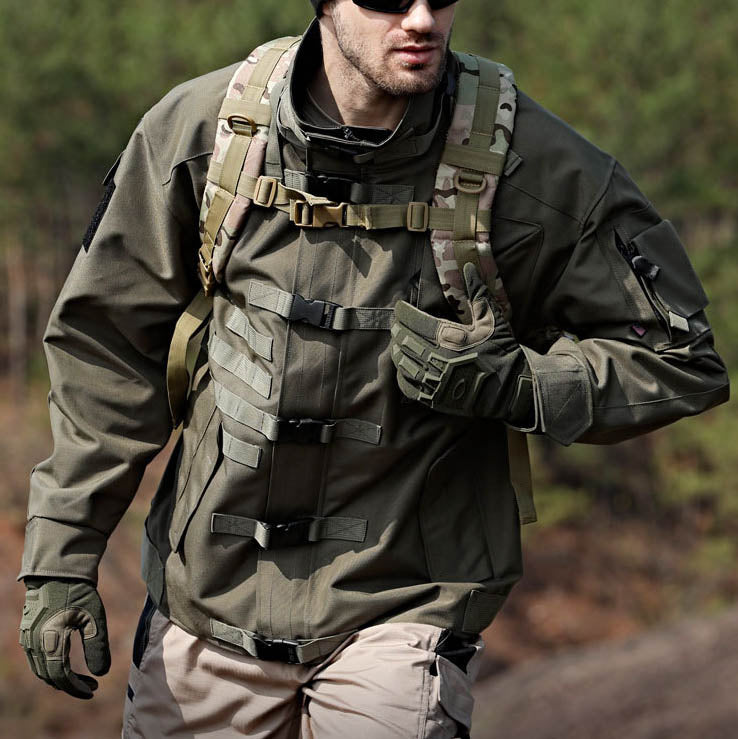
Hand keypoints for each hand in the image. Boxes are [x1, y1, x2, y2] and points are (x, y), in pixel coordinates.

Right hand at [19, 578, 110, 698]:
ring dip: (60, 678)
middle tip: (92, 686)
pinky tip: (66, 665)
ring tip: (82, 679)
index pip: (60, 676)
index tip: (93, 690)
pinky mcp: (27, 634)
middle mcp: (34, 643)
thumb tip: (101, 674)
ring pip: (41, 670)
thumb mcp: (93, 618)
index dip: (76, 688)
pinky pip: (36, 660)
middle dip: (70, 685)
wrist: (57, 572)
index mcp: (50, 640)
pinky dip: (50, 668)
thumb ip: (97, 646)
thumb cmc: (78, 593)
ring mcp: (27, 639)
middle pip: (49, 676)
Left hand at [391, 263, 529, 419]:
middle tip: (397, 324)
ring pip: (402, 362)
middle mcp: (438, 359)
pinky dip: (402, 374)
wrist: (512, 391)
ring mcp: (434, 381)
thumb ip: (478, 293)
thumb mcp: (493, 320)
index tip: (400, 308)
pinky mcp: (434, 399)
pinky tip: (404, 366)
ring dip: (397, 350)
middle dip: (397, 329)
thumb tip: (468, 266)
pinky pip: (407, 386)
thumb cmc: (503, 352)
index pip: (414, 321)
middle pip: (404, 340)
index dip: (403, 312)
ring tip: (399, 342)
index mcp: (450, 338)